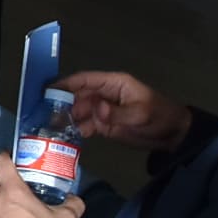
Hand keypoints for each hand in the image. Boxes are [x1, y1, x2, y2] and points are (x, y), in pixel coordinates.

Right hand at [60, 69, 193, 149]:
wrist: (173, 135)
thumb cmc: (159, 116)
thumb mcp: (141, 113)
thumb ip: (117, 112)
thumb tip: (96, 110)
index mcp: (112, 84)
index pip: (85, 80)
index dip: (66, 84)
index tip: (47, 91)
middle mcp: (103, 95)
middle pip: (76, 96)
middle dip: (60, 104)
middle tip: (44, 115)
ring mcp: (102, 110)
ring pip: (77, 112)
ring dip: (65, 119)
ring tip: (50, 128)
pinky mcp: (103, 125)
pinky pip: (84, 125)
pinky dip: (74, 130)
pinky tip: (64, 137)